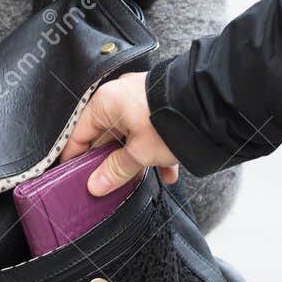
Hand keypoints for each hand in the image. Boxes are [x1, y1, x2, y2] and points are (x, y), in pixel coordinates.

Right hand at [61, 72, 180, 194]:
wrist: (209, 104)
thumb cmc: (169, 121)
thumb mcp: (139, 153)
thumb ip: (115, 170)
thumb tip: (96, 185)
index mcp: (105, 103)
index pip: (80, 134)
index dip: (75, 158)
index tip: (73, 176)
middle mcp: (120, 96)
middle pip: (106, 136)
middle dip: (111, 162)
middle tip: (109, 183)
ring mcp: (141, 98)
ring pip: (130, 135)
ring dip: (136, 159)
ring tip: (140, 179)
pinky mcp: (159, 103)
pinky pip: (150, 130)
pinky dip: (155, 150)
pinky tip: (168, 172)